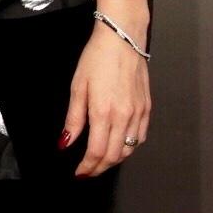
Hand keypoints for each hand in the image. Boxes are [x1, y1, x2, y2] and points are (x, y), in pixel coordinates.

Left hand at [62, 19, 149, 176]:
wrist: (122, 39)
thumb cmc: (96, 59)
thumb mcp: (77, 87)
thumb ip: (73, 120)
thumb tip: (65, 144)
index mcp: (104, 112)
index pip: (97, 152)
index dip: (87, 167)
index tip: (79, 173)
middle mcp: (124, 117)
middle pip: (114, 156)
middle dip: (100, 168)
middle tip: (88, 171)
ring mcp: (139, 113)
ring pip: (129, 149)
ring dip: (114, 160)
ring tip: (101, 161)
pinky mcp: (147, 108)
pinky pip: (141, 136)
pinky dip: (130, 147)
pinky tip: (120, 145)